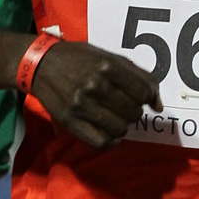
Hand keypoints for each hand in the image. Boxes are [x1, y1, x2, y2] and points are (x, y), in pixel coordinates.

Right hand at [32, 41, 160, 150]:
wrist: (40, 63)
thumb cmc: (79, 58)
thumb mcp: (109, 57)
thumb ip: (138, 76)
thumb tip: (158, 105)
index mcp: (107, 66)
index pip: (143, 92)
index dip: (146, 98)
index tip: (139, 98)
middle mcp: (95, 85)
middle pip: (134, 112)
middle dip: (133, 111)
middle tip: (123, 106)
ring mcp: (81, 105)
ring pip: (120, 129)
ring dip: (122, 126)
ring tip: (114, 117)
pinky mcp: (70, 121)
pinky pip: (101, 142)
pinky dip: (110, 141)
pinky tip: (108, 132)